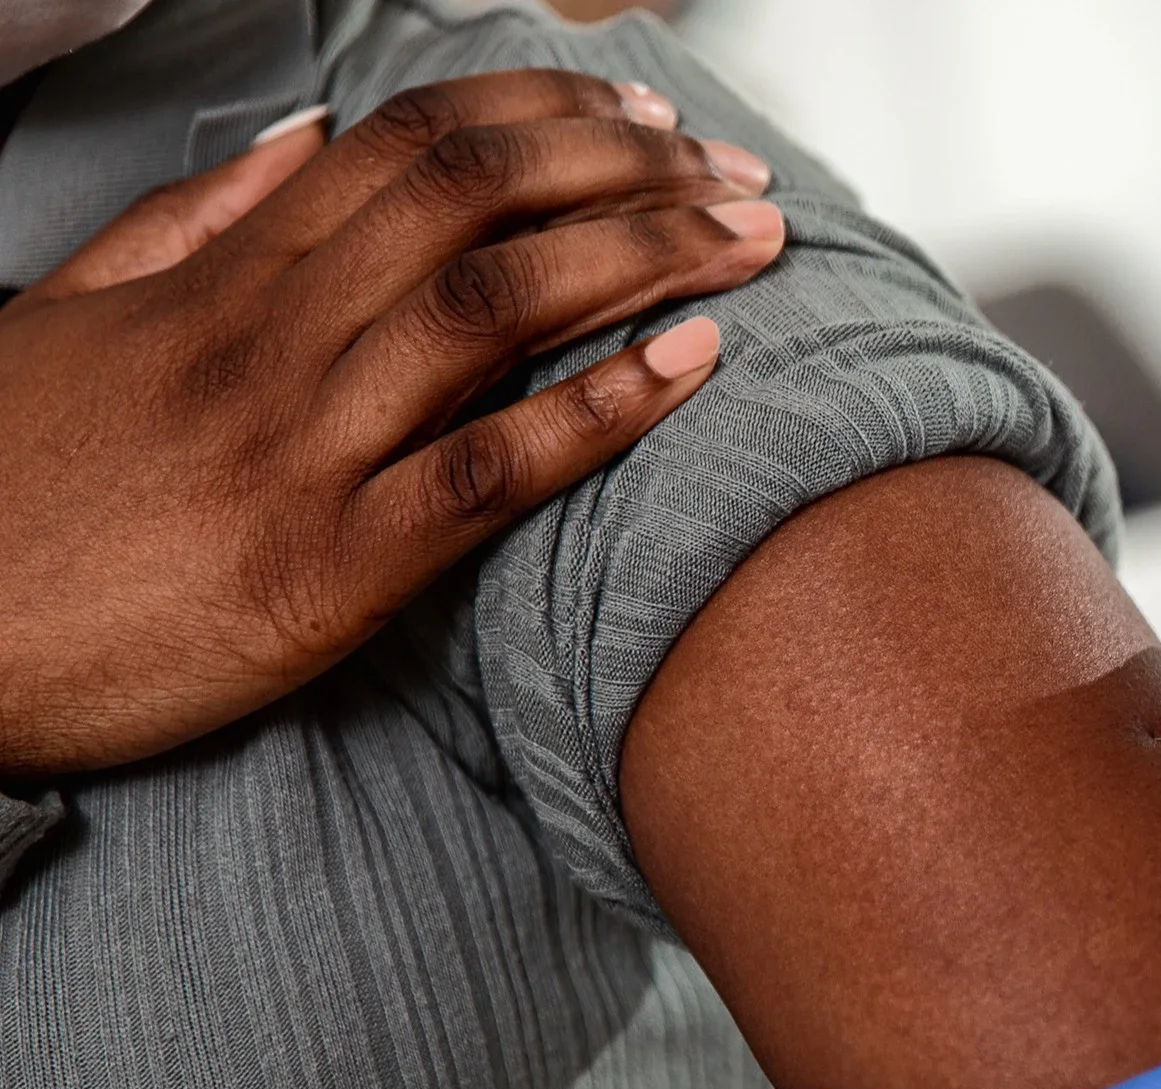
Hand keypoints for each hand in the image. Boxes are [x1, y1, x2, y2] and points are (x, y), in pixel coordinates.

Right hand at [0, 69, 788, 774]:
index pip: (404, 147)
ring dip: (645, 259)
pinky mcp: (322, 572)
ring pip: (496, 310)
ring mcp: (297, 452)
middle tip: (736, 172)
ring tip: (754, 241)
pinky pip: (484, 474)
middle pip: (475, 204)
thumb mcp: (71, 318)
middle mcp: (268, 343)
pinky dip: (597, 411)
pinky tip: (689, 368)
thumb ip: (194, 219)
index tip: (638, 114)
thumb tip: (309, 128)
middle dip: (626, 170)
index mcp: (217, 280)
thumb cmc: (2, 489)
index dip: (539, 113)